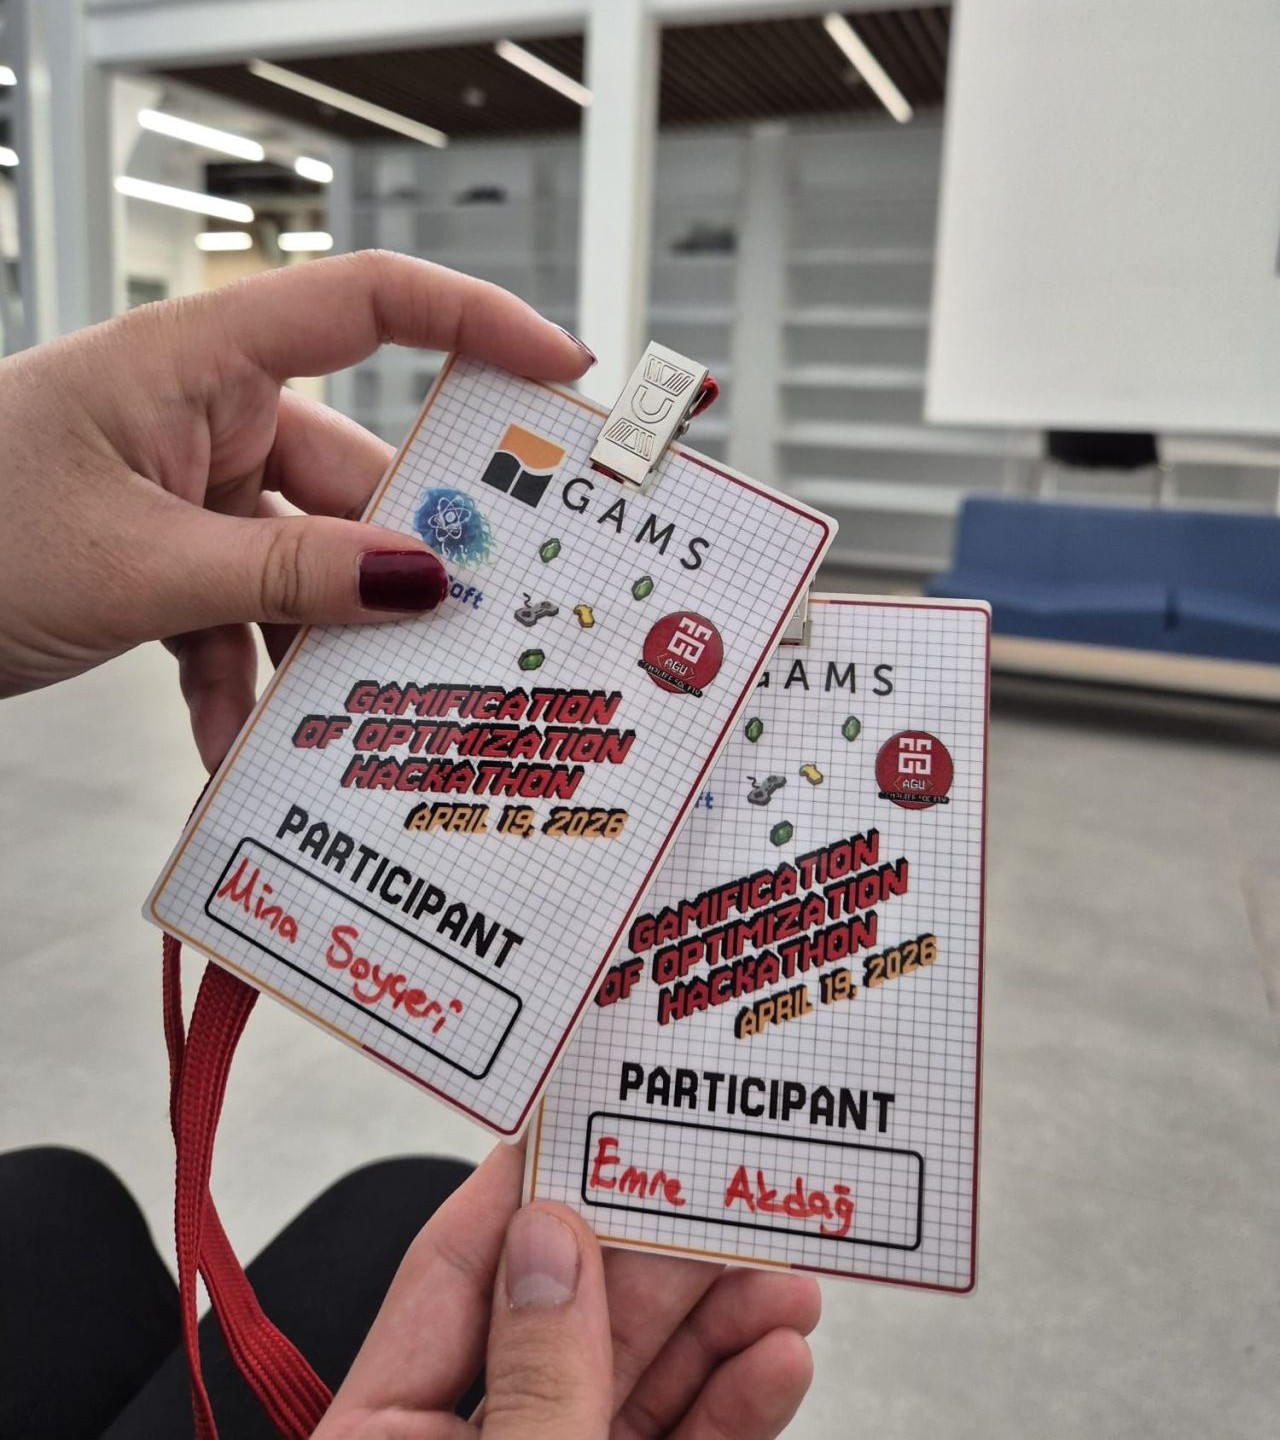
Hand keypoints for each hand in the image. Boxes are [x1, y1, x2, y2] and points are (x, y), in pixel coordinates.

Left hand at [0, 251, 592, 767]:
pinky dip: (240, 684)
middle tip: (463, 634)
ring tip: (332, 726)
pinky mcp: (163, 560)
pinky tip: (234, 749)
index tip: (562, 381)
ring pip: (301, 568)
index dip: (477, 325)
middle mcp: (205, 417)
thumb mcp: (137, 564)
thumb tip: (423, 579)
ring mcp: (186, 492)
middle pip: (350, 480)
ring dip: (310, 653)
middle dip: (394, 568)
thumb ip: (290, 576)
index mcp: (198, 363)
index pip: (365, 306)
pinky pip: (238, 620)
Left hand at [315, 1143, 820, 1439]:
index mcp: (387, 1436)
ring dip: (718, 1324)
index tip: (590, 1106)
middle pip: (567, 1314)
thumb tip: (550, 1243)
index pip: (455, 1270)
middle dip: (657, 1251)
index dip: (526, 1182)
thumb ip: (535, 1381)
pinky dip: (732, 1404)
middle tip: (726, 1179)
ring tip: (781, 1269)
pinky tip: (775, 1358)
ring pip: (636, 1379)